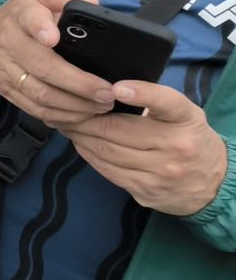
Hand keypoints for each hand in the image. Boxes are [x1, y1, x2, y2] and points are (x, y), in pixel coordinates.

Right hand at [0, 0, 114, 126]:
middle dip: (78, 83)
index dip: (40, 28)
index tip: (53, 37)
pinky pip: (34, 109)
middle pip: (42, 67)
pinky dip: (61, 116)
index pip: (28, 19)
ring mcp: (6, 71)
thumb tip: (92, 4)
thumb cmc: (20, 16)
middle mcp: (9, 44)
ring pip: (40, 94)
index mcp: (20, 15)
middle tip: (108, 92)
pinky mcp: (7, 92)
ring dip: (74, 104)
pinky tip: (82, 115)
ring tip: (102, 106)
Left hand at [65, 82, 229, 215]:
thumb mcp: (183, 115)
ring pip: (107, 152)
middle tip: (67, 109)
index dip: (141, 94)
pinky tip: (82, 144)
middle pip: (117, 130)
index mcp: (185, 120)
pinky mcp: (147, 191)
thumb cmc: (188, 138)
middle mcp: (176, 147)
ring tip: (68, 126)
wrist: (213, 184)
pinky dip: (89, 155)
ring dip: (81, 137)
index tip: (116, 88)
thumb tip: (105, 90)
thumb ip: (154, 102)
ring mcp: (161, 173)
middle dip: (85, 119)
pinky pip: (108, 171)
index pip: (166, 103)